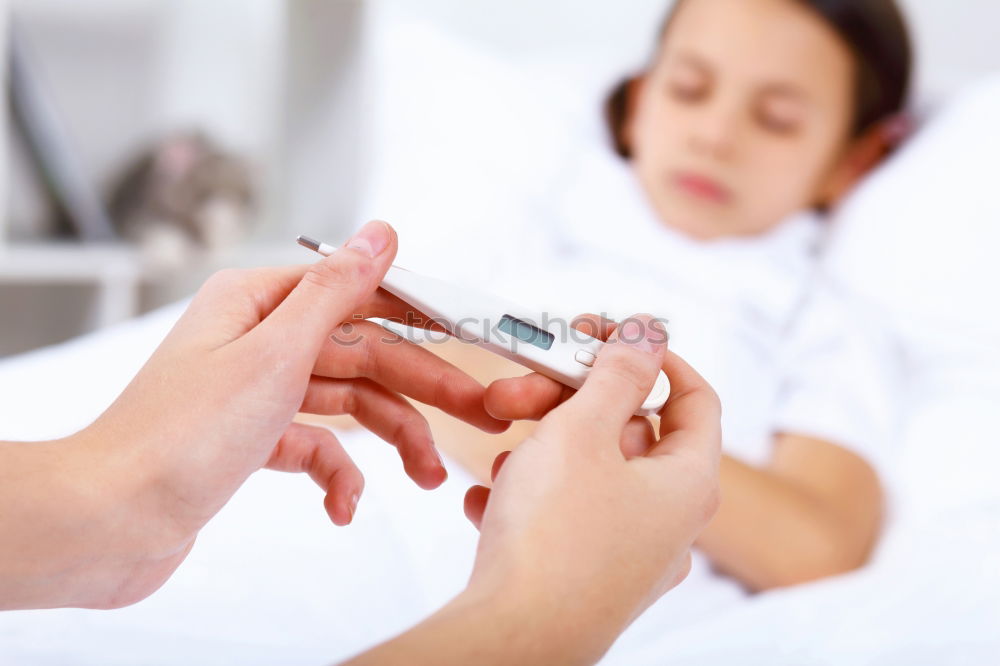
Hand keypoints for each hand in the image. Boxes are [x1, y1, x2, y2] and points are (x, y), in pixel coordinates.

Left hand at [54, 220, 506, 607]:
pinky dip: (335, 474)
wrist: (111, 520)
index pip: (360, 295)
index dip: (420, 317)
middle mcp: (258, 340)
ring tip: (427, 477)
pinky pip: (313, 447)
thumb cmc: (180, 435)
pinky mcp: (251, 440)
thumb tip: (381, 232)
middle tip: (478, 414)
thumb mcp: (274, 354)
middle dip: (420, 388)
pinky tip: (345, 506)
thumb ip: (336, 291)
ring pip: (346, 403)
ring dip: (389, 439)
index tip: (470, 336)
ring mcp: (256, 392)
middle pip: (362, 353)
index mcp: (259, 302)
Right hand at [462, 315, 721, 661]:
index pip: (695, 398)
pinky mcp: (589, 576)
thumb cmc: (554, 539)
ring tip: (502, 454)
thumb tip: (649, 331)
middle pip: (628, 433)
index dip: (655, 359)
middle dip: (568, 402)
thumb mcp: (582, 431)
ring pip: (589, 475)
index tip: (607, 340)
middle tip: (520, 390)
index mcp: (687, 482)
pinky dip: (529, 498)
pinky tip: (488, 500)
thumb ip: (617, 374)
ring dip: (541, 450)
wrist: (512, 638)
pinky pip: (565, 518)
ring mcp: (630, 554)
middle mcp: (668, 521)